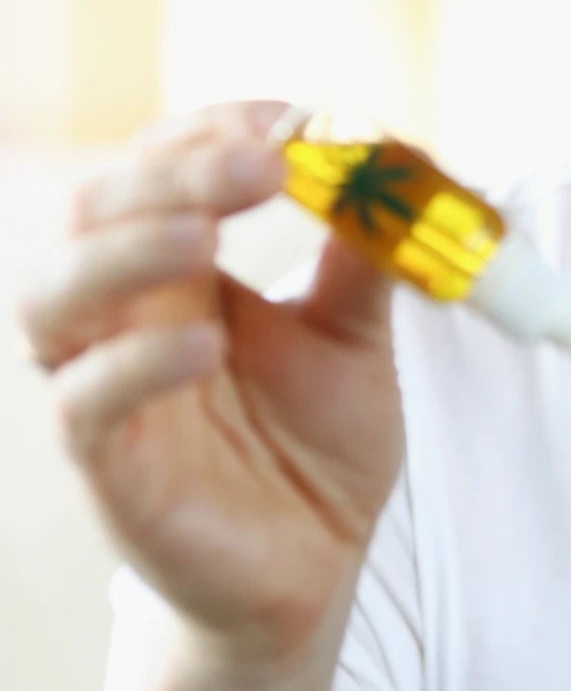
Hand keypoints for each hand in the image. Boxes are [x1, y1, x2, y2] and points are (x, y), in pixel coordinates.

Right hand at [16, 101, 404, 674]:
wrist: (315, 571)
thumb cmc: (320, 449)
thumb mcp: (356, 339)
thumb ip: (365, 258)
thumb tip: (394, 159)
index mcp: (186, 274)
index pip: (162, 170)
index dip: (215, 131)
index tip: (295, 119)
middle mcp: (132, 317)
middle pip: (99, 213)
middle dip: (175, 174)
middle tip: (265, 162)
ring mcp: (112, 389)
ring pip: (55, 297)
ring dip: (125, 249)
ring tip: (203, 235)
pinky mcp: (114, 467)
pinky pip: (85, 406)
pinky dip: (133, 366)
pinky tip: (205, 345)